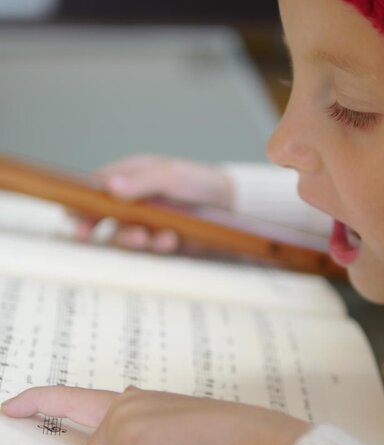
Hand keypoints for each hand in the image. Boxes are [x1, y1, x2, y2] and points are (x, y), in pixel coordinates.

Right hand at [75, 155, 234, 252]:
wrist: (231, 205)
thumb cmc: (200, 182)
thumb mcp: (171, 175)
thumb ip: (142, 181)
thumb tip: (110, 188)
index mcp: (132, 178)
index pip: (98, 189)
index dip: (81, 202)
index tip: (72, 216)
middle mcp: (135, 202)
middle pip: (102, 217)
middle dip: (94, 227)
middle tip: (87, 234)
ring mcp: (147, 223)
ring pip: (123, 236)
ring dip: (130, 238)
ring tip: (148, 237)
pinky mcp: (161, 240)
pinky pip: (148, 248)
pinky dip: (156, 246)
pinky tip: (170, 240)